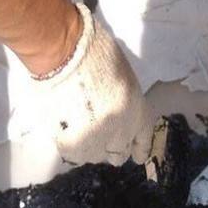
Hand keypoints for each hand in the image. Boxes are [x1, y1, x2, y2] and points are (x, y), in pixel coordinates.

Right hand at [33, 3, 153, 165]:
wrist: (67, 53)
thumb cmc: (95, 51)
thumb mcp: (121, 75)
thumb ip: (121, 100)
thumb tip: (110, 110)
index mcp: (137, 108)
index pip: (144, 138)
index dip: (140, 148)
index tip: (137, 156)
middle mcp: (122, 129)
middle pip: (119, 154)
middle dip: (110, 147)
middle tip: (97, 137)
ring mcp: (98, 139)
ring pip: (94, 156)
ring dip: (87, 147)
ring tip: (75, 129)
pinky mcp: (74, 143)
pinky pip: (72, 154)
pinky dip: (67, 144)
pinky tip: (63, 129)